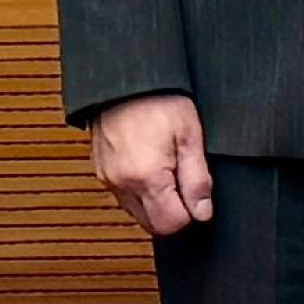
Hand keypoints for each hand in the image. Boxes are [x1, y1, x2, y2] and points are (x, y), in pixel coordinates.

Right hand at [90, 93, 213, 237]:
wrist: (125, 77)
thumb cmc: (159, 99)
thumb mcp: (190, 136)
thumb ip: (197, 181)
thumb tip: (202, 213)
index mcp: (146, 177)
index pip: (171, 225)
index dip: (190, 214)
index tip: (196, 194)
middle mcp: (122, 183)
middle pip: (152, 225)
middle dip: (172, 212)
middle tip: (183, 180)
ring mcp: (108, 178)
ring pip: (137, 213)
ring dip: (155, 203)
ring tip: (167, 168)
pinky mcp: (101, 171)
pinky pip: (123, 196)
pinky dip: (139, 192)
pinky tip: (150, 166)